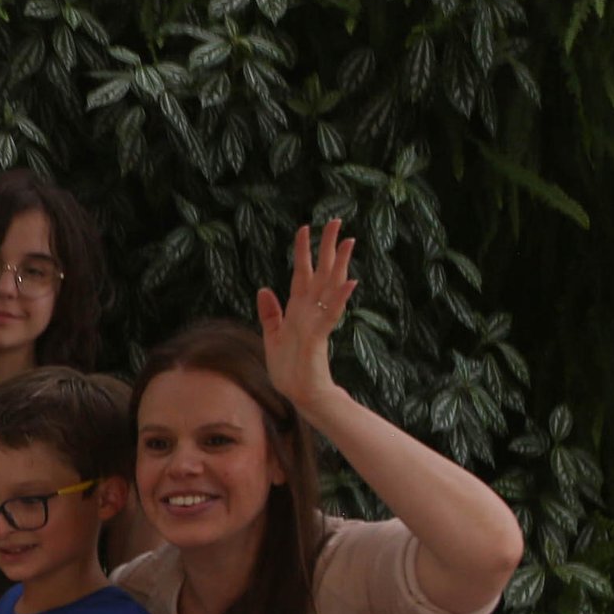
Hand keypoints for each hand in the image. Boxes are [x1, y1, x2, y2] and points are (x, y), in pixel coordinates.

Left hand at [256, 218, 357, 420]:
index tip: (305, 228)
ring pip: (330, 287)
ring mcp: (317, 322)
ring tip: (349, 241)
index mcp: (298, 309)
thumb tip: (264, 288)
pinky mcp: (319, 338)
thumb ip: (270, 313)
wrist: (299, 393)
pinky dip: (339, 299)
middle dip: (327, 247)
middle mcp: (310, 310)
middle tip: (335, 221)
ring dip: (339, 265)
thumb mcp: (272, 336)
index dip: (302, 251)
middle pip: (320, 272)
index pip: (302, 273)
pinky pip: (330, 315)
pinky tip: (350, 282)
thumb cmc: (288, 367)